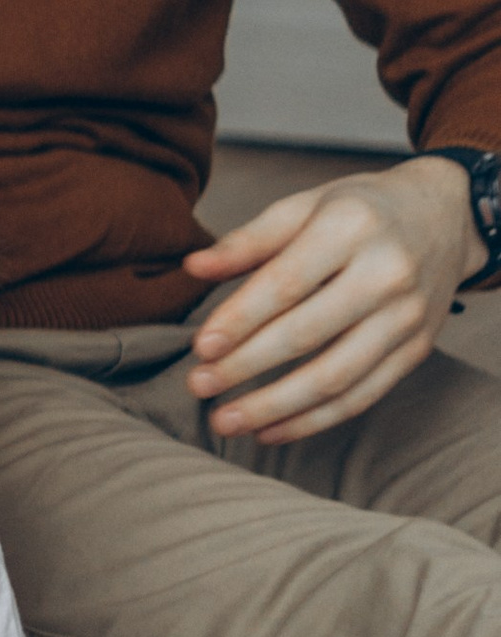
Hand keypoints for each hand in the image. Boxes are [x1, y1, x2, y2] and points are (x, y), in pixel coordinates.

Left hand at [183, 156, 475, 442]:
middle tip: (198, 386)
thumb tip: (192, 268)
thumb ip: (249, 240)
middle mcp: (387, 273)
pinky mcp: (417, 350)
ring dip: (274, 407)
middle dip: (245, 367)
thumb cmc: (361, 210)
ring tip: (225, 421)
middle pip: (307, 334)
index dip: (239, 320)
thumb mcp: (306, 206)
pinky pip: (362, 396)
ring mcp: (407, 317)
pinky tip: (270, 431)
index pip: (286, 284)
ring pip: (335, 377)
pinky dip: (313, 421)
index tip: (199, 348)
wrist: (445, 217)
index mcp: (352, 227)